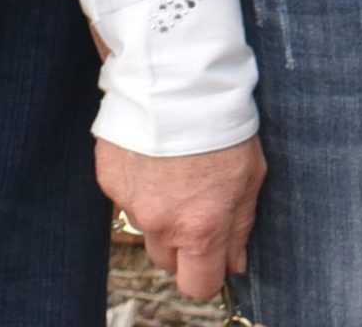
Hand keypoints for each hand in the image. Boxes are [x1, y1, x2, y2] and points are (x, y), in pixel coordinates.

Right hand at [97, 135, 266, 302]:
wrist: (179, 77)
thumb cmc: (223, 122)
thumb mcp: (251, 175)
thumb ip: (240, 226)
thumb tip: (234, 263)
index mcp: (201, 227)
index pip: (198, 285)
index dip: (208, 273)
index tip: (215, 257)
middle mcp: (161, 223)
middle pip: (168, 260)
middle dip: (182, 243)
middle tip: (197, 204)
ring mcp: (130, 203)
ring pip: (146, 227)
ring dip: (160, 211)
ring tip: (177, 169)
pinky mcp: (110, 180)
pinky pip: (126, 197)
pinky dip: (140, 184)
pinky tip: (155, 153)